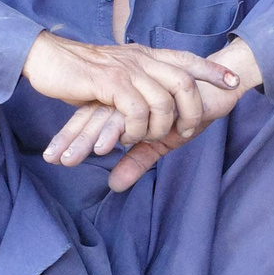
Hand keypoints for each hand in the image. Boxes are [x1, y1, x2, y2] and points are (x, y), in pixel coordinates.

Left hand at [43, 39, 263, 191]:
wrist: (221, 88)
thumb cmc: (191, 110)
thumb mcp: (160, 143)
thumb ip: (135, 162)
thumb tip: (114, 186)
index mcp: (123, 103)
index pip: (90, 121)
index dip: (70, 138)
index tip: (52, 157)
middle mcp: (127, 95)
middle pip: (91, 119)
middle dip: (70, 140)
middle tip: (52, 160)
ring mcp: (140, 94)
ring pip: (106, 118)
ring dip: (87, 140)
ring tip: (70, 160)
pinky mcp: (156, 95)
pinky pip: (132, 115)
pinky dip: (117, 131)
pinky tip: (105, 146)